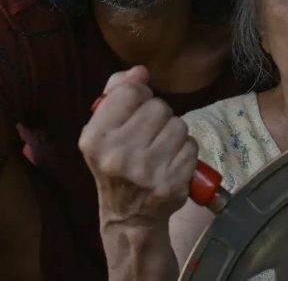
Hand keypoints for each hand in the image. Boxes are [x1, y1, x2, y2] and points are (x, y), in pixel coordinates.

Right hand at [79, 66, 198, 228]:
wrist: (128, 216)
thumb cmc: (116, 163)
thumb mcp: (103, 129)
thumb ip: (117, 92)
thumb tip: (140, 71)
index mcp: (95, 139)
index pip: (130, 92)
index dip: (139, 95)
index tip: (136, 109)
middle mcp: (118, 156)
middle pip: (158, 107)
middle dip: (158, 115)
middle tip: (149, 133)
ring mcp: (147, 172)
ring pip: (178, 125)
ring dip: (174, 132)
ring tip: (160, 147)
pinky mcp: (172, 184)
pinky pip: (191, 146)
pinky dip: (185, 150)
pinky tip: (171, 161)